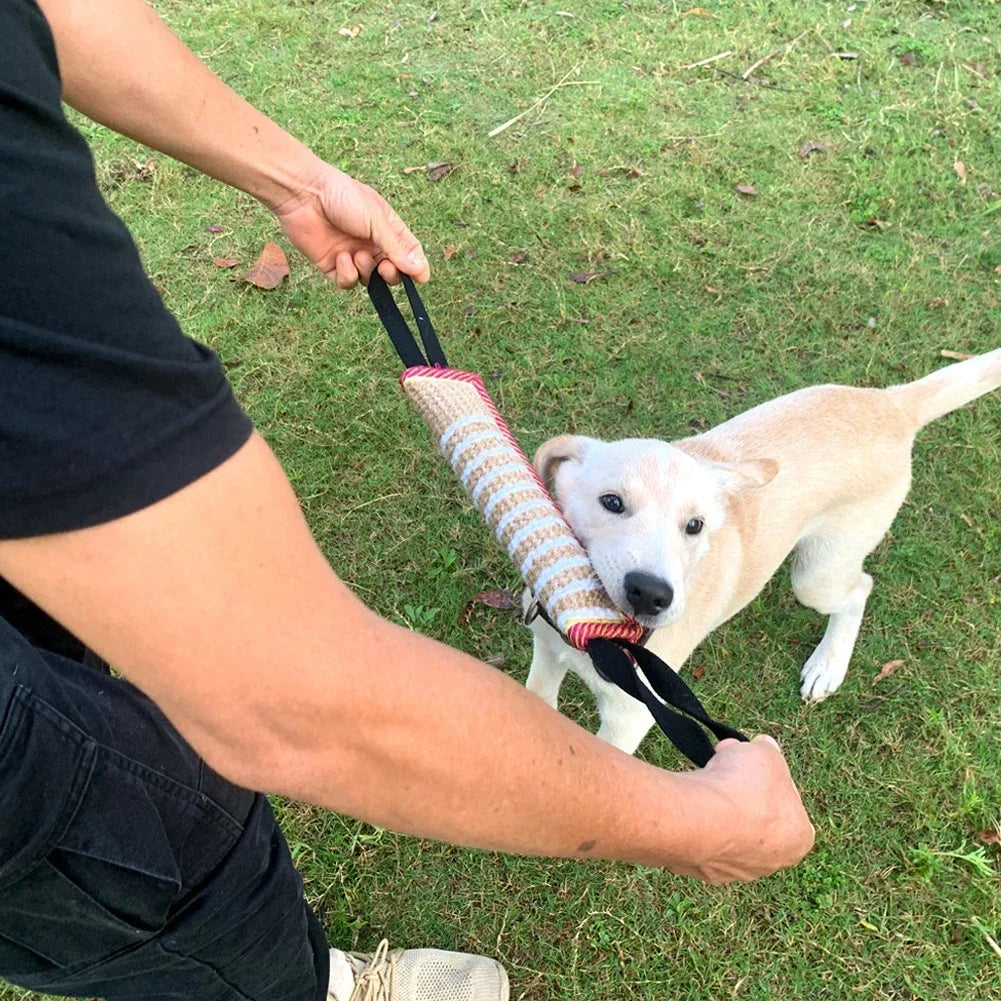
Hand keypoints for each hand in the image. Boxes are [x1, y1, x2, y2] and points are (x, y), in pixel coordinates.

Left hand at [271, 162, 429, 289]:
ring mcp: (352, 256)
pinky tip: (341, 257)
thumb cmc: (343, 197)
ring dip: (366, 271)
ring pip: (369, 280)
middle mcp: (371, 244)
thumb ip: (397, 247)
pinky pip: (347, 282)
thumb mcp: (376, 220)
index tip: (421, 278)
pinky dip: (347, 274)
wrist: (304, 194)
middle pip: (391, 272)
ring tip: (357, 255)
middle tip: (384, 267)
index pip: (408, 253)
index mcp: (386, 229)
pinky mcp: (332, 265)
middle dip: (391, 274)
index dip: (416, 267)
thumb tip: (420, 270)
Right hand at [673, 735, 814, 884]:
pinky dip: (697, 821)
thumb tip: (766, 747)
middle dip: (743, 792)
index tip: (752, 765)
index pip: (790, 806)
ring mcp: (735, 872)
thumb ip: (769, 751)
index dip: (770, 779)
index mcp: (799, 838)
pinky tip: (691, 802)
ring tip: (704, 780)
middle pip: (758, 819)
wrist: (700, 817)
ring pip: (729, 832)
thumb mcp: (766, 753)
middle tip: (725, 766)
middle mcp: (771, 863)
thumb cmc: (743, 787)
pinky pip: (702, 840)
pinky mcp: (702, 872)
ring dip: (719, 808)